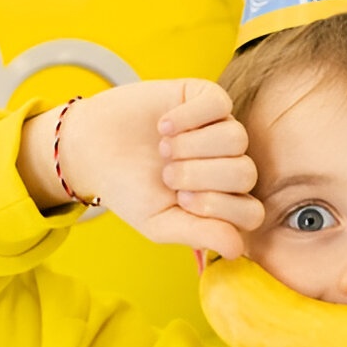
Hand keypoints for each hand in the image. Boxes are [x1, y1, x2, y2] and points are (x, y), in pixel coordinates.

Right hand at [22, 81, 264, 258]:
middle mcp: (229, 163)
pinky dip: (188, 117)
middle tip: (166, 175)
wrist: (94, 149)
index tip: (180, 200)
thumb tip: (236, 248)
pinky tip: (163, 126)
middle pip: (246, 173)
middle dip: (200, 176)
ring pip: (236, 138)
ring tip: (164, 150)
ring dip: (193, 146)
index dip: (218, 208)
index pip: (251, 212)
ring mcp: (221, 129)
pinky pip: (218, 104)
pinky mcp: (206, 98)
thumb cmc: (130, 190)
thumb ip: (198, 234)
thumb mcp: (159, 222)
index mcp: (225, 200)